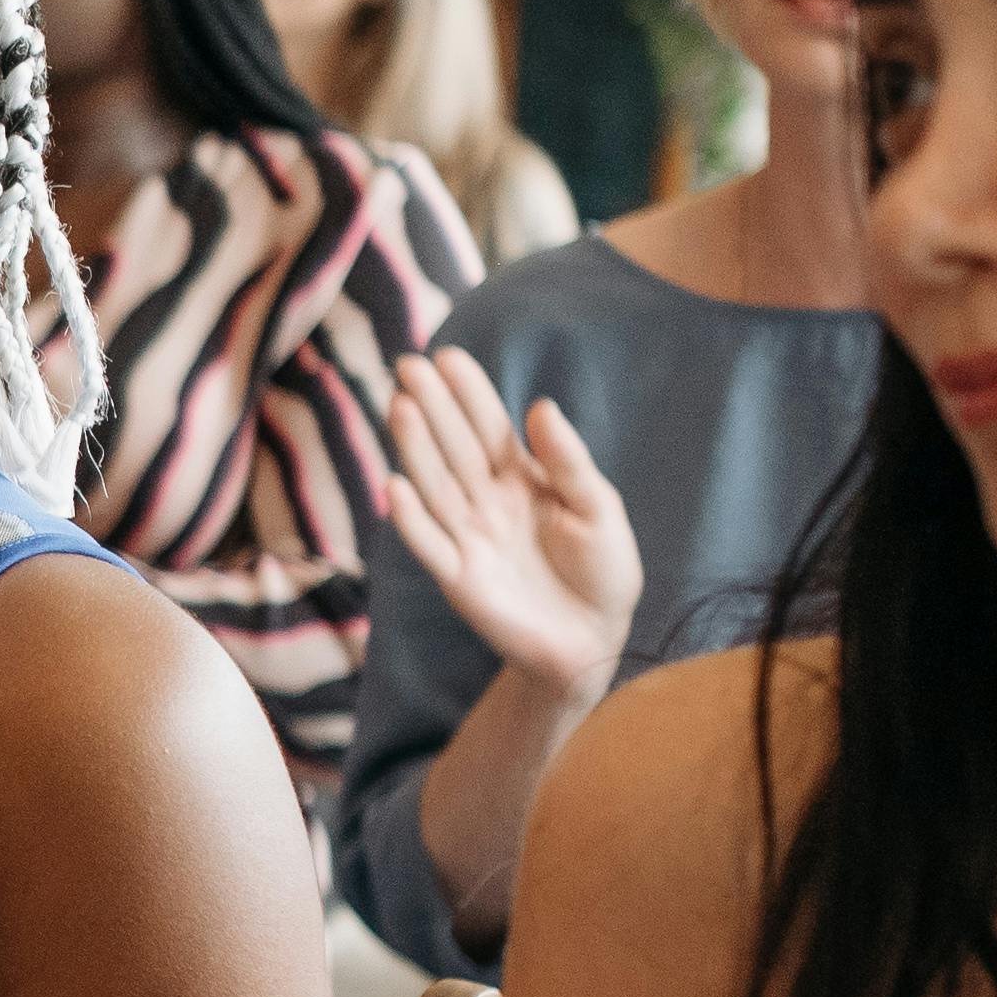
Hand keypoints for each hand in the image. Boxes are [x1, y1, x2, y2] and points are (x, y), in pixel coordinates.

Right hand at [384, 352, 638, 699]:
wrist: (595, 639)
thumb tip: (541, 406)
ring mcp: (468, 538)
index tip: (447, 357)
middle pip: (453, 447)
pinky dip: (409, 519)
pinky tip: (394, 486)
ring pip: (435, 485)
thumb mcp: (599, 508)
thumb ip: (568, 461)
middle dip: (432, 407)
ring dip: (415, 449)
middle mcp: (486, 502)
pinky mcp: (459, 578)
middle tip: (408, 366)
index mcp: (521, 479)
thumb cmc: (603, 570)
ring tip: (399, 407)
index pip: (488, 427)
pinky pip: (429, 544)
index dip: (467, 394)